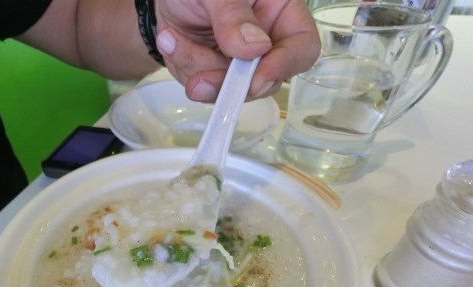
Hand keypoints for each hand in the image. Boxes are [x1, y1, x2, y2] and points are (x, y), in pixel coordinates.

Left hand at [154, 0, 319, 101]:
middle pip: (264, 79)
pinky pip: (204, 86)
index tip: (255, 78)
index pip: (302, 46)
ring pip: (230, 88)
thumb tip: (255, 48)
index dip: (284, 66)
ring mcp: (241, 63)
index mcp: (281, 12)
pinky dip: (183, 65)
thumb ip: (234, 14)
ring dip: (196, 69)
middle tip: (199, 79)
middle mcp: (267, 41)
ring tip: (170, 37)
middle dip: (228, 81)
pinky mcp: (215, 74)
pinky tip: (170, 40)